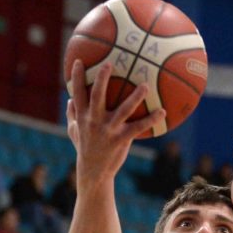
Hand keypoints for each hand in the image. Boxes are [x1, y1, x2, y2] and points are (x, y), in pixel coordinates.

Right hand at [66, 61, 164, 182]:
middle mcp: (94, 121)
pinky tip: (163, 112)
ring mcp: (108, 130)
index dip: (77, 77)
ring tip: (145, 86)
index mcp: (82, 117)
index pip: (78, 93)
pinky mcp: (121, 139)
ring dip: (135, 97)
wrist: (93, 172)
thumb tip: (70, 99)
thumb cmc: (85, 148)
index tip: (80, 61)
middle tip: (109, 63)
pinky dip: (151, 119)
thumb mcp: (74, 132)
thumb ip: (72, 115)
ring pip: (123, 110)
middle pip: (97, 96)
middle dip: (101, 79)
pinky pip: (139, 127)